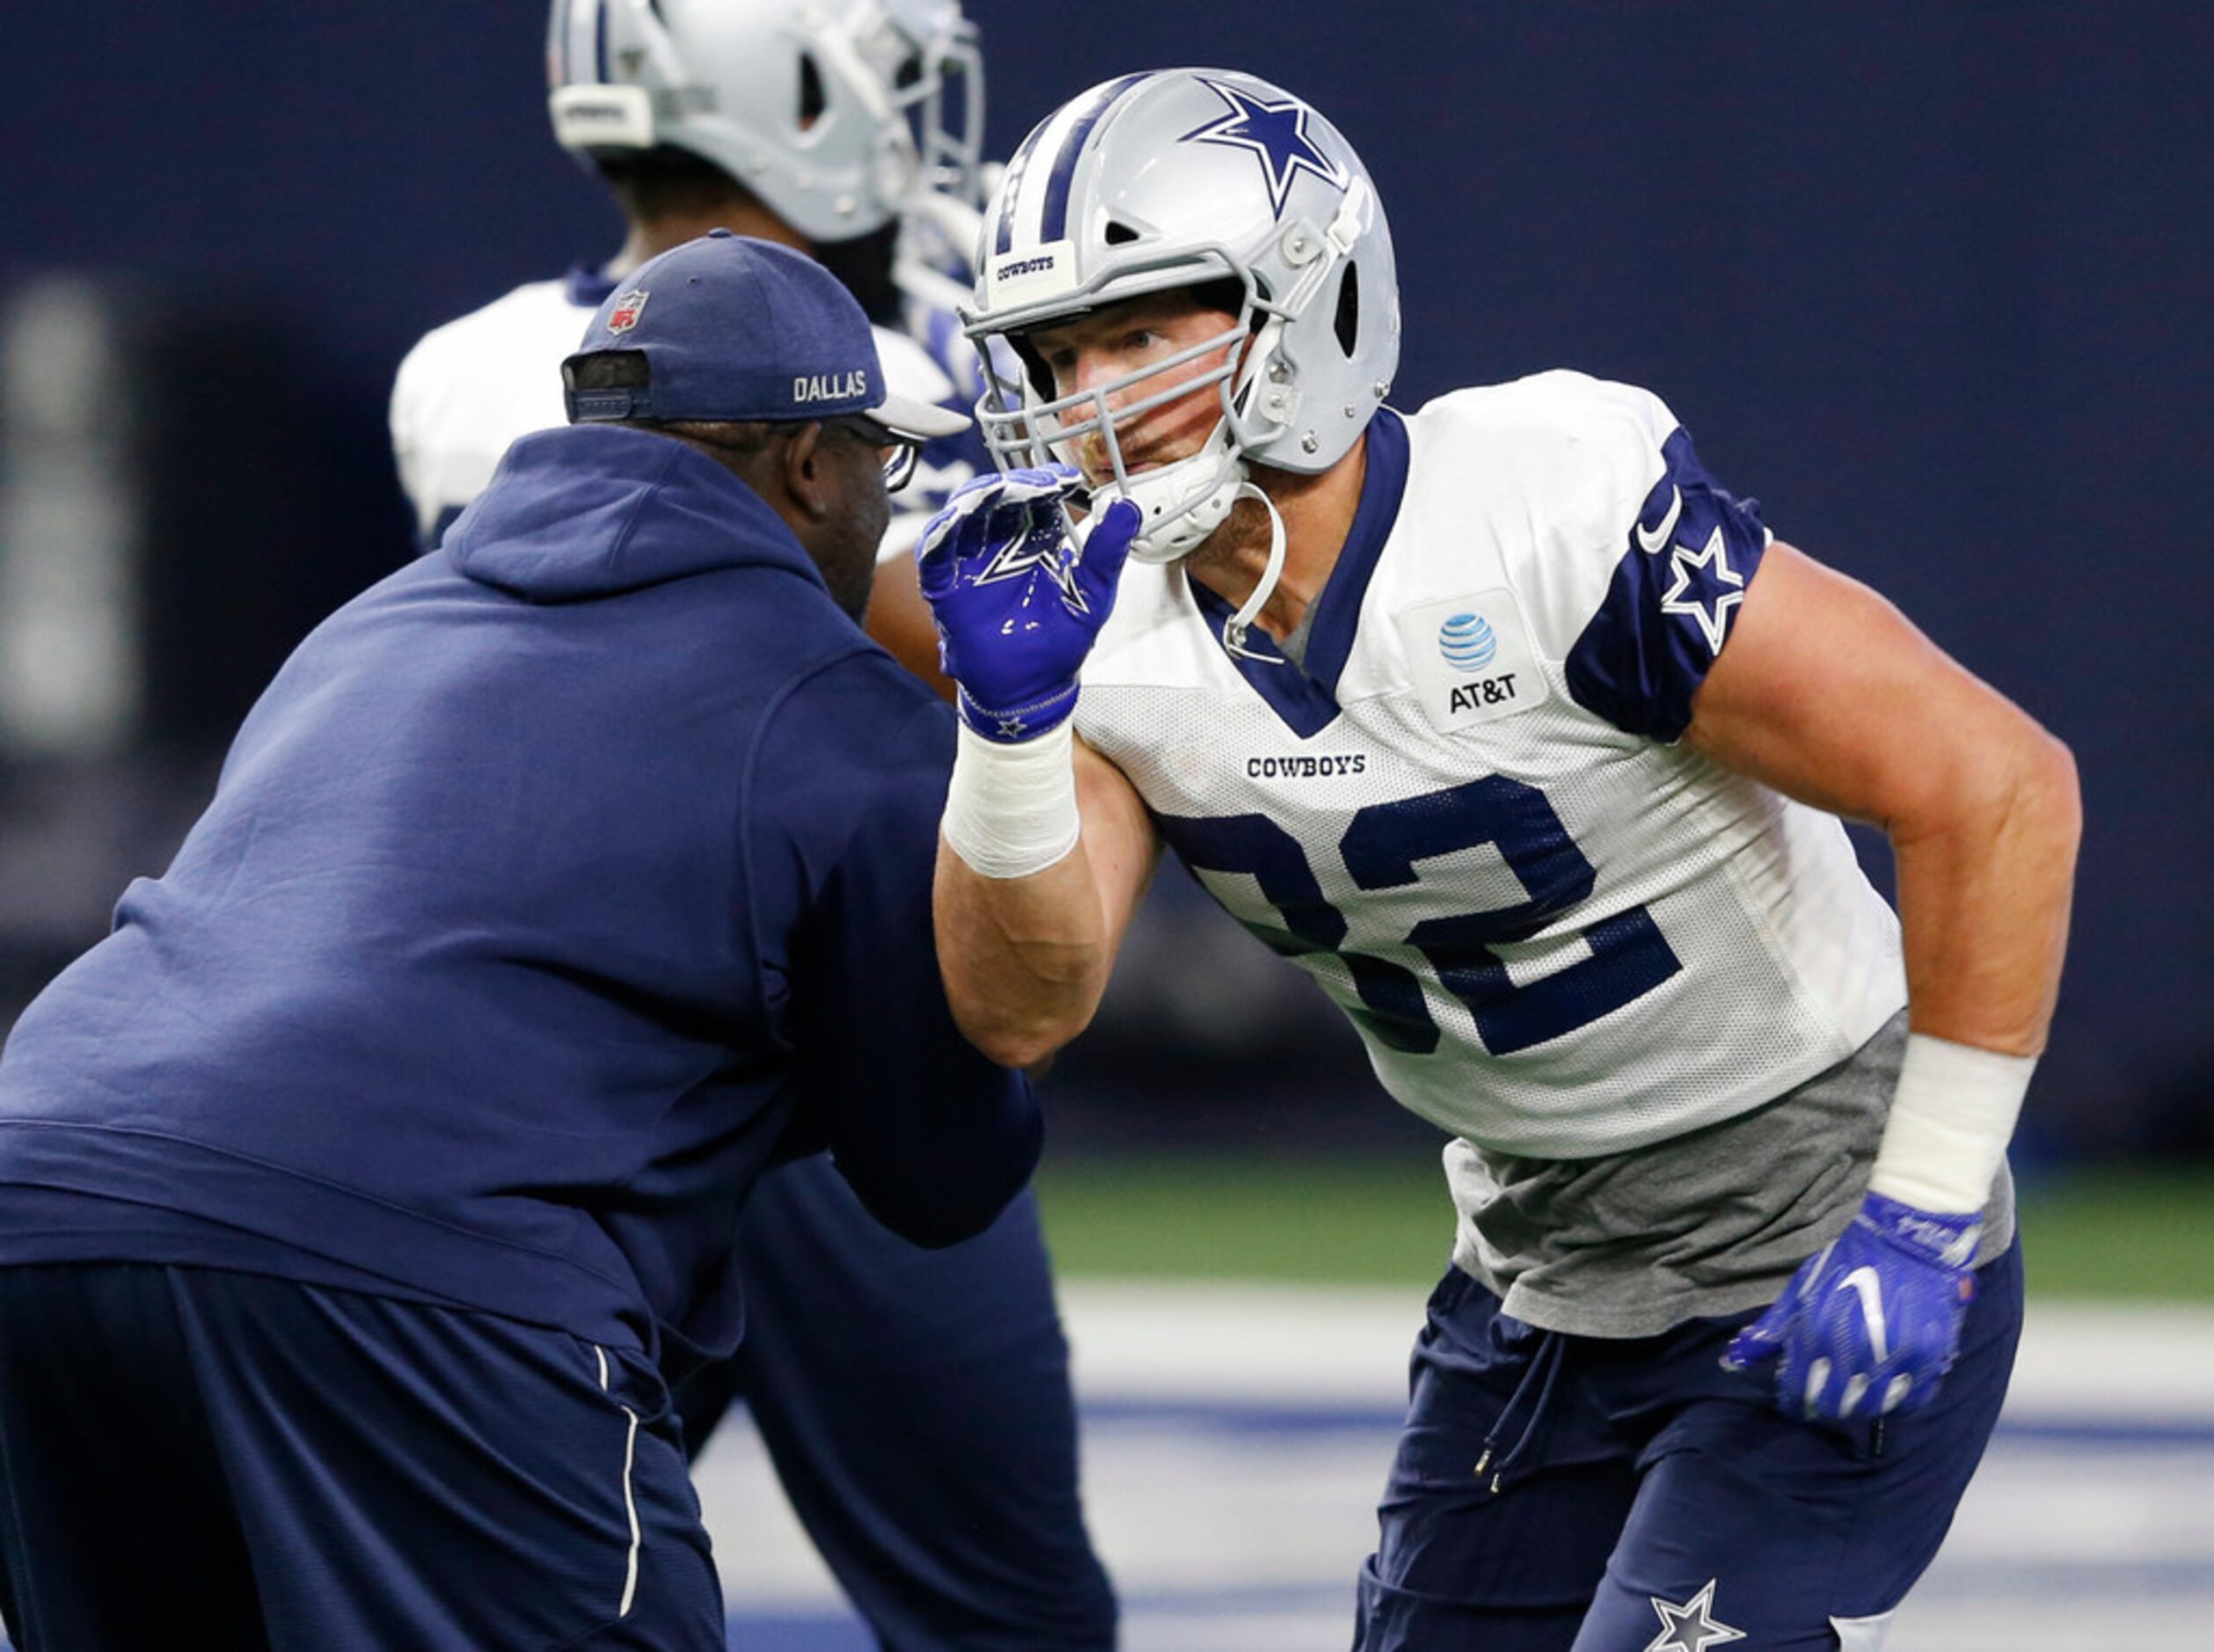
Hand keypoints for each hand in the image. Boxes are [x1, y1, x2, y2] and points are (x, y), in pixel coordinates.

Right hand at [914, 466, 1140, 741]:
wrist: (1030, 690)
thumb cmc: (1061, 643)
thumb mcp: (1093, 594)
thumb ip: (1108, 551)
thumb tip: (1129, 507)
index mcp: (1036, 541)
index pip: (1036, 497)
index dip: (1046, 482)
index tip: (1064, 478)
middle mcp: (1001, 544)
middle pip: (997, 498)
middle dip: (1012, 484)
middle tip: (1032, 483)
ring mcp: (971, 564)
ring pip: (963, 516)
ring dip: (975, 499)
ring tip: (995, 492)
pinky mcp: (946, 588)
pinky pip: (935, 555)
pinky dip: (939, 535)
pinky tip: (954, 521)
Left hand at [1724, 1191, 1980, 1426]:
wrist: (1904, 1242)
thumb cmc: (1846, 1265)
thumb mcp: (1801, 1293)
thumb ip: (1769, 1332)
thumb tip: (1731, 1363)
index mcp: (1818, 1334)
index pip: (1800, 1390)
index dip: (1795, 1402)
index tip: (1796, 1404)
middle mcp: (1855, 1351)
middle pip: (1837, 1404)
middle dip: (1827, 1404)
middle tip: (1828, 1397)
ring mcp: (1895, 1356)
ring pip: (1875, 1406)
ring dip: (1864, 1404)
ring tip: (1859, 1391)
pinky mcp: (1929, 1357)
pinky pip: (1913, 1398)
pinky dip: (1901, 1399)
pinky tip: (1890, 1386)